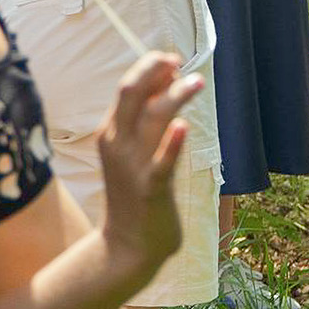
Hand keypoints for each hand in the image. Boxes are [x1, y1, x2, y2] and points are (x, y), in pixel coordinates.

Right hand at [96, 52, 201, 278]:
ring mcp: (132, 166)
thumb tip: (165, 81)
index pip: (128, 87)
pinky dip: (172, 143)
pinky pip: (162, 162)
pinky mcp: (151, 189)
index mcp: (111, 132)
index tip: (172, 61)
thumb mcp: (131, 153)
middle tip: (179, 62)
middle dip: (154, 70)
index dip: (150, 67)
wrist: (127, 246)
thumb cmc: (135, 194)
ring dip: (174, 95)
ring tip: (197, 82)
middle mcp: (117, 144)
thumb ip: (143, 121)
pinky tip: (184, 125)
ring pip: (151, 119)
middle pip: (131, 92)